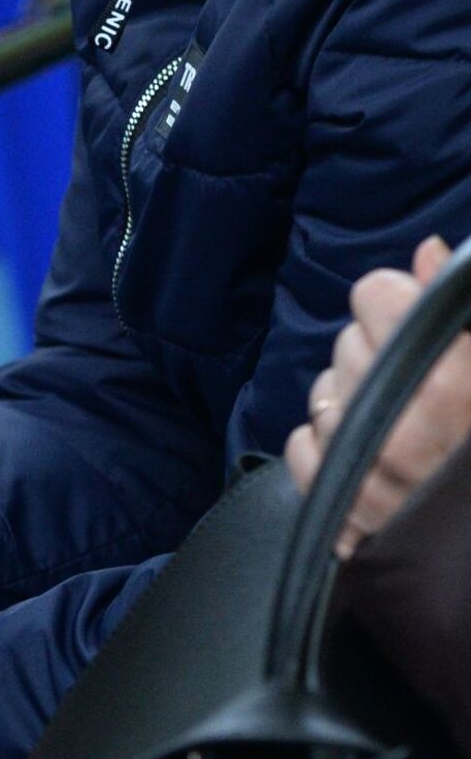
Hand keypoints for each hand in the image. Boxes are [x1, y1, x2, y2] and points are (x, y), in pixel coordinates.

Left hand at [286, 235, 470, 554]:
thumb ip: (462, 313)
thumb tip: (427, 250)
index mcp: (451, 382)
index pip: (374, 293)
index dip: (399, 306)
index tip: (420, 330)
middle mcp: (398, 419)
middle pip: (350, 342)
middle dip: (382, 357)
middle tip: (427, 395)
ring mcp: (361, 467)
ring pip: (324, 390)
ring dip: (356, 404)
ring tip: (406, 432)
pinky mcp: (336, 508)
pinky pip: (302, 442)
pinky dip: (330, 448)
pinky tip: (374, 462)